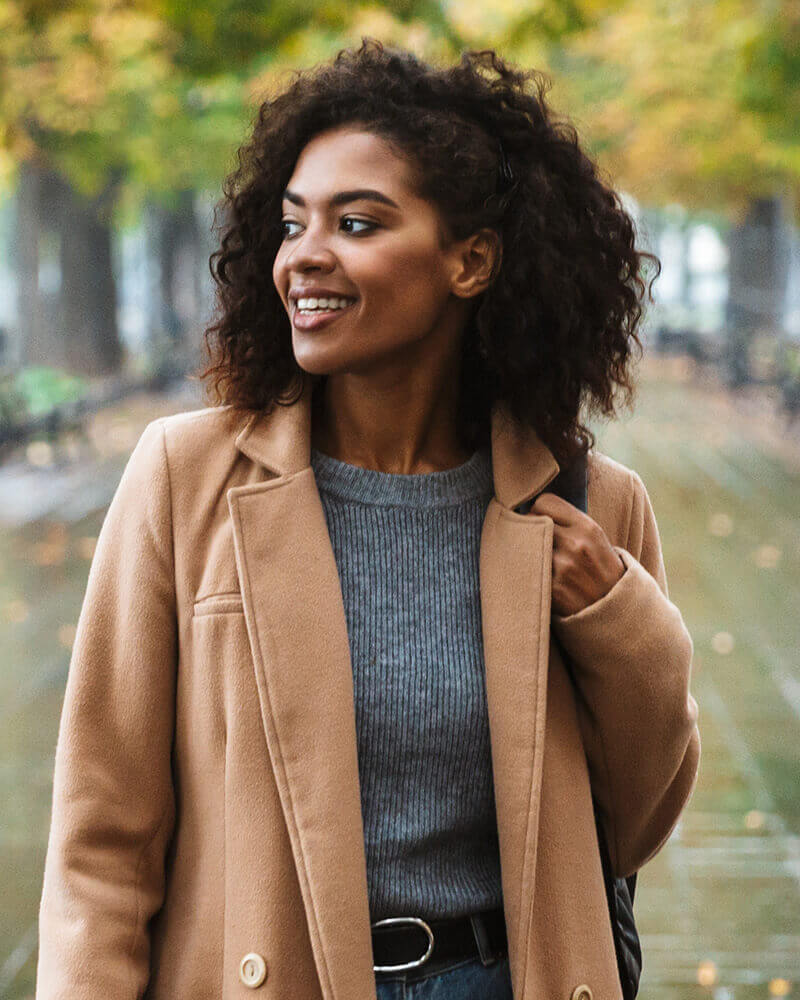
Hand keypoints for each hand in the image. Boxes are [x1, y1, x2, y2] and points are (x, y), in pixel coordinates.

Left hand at [529, 492, 625, 616]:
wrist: (617, 616)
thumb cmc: (603, 575)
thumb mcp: (599, 542)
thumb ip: (571, 526)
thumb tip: (534, 510)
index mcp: (589, 528)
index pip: (545, 502)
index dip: (539, 511)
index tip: (541, 522)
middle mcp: (575, 544)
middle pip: (532, 521)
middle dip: (531, 530)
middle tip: (538, 543)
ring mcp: (563, 567)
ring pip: (527, 546)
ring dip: (529, 553)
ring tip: (542, 563)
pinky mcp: (552, 589)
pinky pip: (529, 570)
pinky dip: (531, 573)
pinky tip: (543, 580)